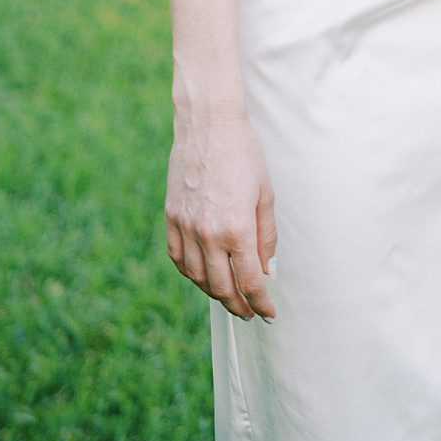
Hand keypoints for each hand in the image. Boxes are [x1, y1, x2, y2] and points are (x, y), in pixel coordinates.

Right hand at [166, 106, 277, 320]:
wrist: (208, 125)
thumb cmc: (244, 155)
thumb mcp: (265, 194)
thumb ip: (266, 236)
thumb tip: (267, 269)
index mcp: (236, 229)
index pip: (250, 282)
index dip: (261, 303)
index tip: (268, 314)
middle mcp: (208, 234)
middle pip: (222, 288)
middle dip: (239, 305)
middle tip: (250, 312)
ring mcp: (186, 227)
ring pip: (198, 278)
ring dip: (215, 293)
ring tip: (230, 296)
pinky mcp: (171, 218)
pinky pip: (179, 259)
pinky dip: (192, 273)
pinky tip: (203, 276)